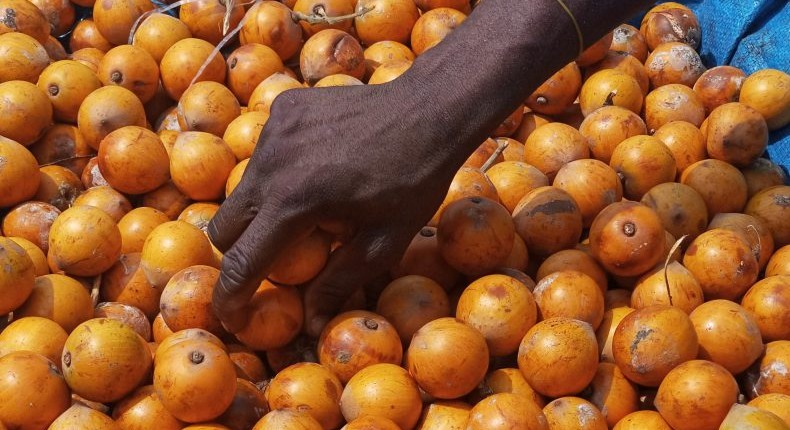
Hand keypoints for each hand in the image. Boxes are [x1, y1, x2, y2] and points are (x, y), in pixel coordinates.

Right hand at [208, 79, 465, 335]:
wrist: (430, 110)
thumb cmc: (414, 181)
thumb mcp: (384, 241)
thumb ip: (340, 281)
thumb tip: (311, 324)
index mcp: (295, 202)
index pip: (242, 263)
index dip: (230, 299)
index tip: (233, 318)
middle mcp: (272, 164)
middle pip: (224, 226)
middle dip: (241, 252)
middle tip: (274, 260)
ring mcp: (274, 131)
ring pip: (243, 189)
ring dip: (261, 209)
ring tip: (308, 207)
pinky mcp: (283, 108)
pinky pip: (264, 153)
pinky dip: (278, 171)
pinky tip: (317, 168)